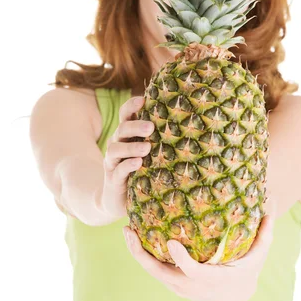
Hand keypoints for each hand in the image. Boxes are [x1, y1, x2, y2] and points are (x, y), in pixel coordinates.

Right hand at [95, 95, 153, 224]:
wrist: (115, 200)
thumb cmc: (140, 171)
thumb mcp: (149, 154)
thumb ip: (158, 140)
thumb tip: (188, 124)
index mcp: (127, 135)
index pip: (125, 115)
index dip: (131, 106)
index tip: (143, 100)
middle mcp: (117, 145)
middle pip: (122, 129)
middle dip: (135, 126)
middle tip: (151, 127)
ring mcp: (112, 162)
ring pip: (116, 149)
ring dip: (132, 147)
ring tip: (147, 148)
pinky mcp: (113, 179)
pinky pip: (118, 170)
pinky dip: (127, 165)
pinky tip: (138, 163)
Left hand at [123, 214, 274, 300]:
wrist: (231, 299)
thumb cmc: (245, 272)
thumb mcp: (258, 255)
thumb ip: (264, 230)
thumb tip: (273, 200)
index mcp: (210, 279)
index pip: (191, 271)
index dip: (181, 259)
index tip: (171, 242)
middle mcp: (188, 285)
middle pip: (159, 272)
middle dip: (141, 254)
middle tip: (129, 231)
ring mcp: (177, 286)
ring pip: (151, 270)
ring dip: (136, 251)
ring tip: (126, 229)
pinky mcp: (171, 282)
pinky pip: (152, 268)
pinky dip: (142, 254)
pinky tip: (134, 234)